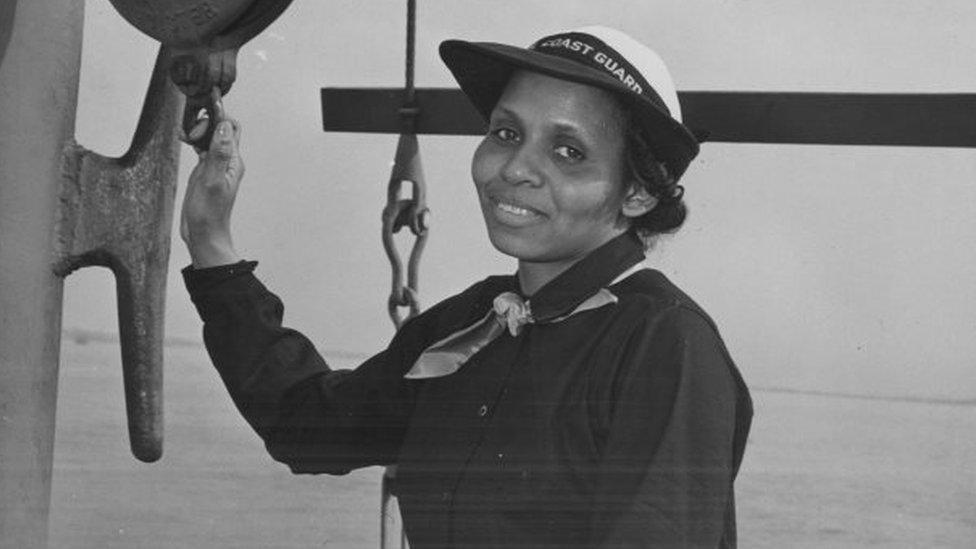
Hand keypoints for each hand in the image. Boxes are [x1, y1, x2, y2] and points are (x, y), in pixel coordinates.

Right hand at [180, 116, 244, 267]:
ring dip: (198, 131)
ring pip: (211, 137)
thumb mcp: (211, 180)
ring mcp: (216, 165)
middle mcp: (227, 161)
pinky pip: (202, 149)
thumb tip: (224, 127)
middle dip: (206, 123)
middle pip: (221, 129)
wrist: (204, 234)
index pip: (231, 128)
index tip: (199, 124)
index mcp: (233, 162)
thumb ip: (218, 153)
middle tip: (189, 134)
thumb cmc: (209, 213)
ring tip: (184, 134)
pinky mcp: (205, 171)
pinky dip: (194, 141)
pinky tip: (184, 141)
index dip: (216, 120)